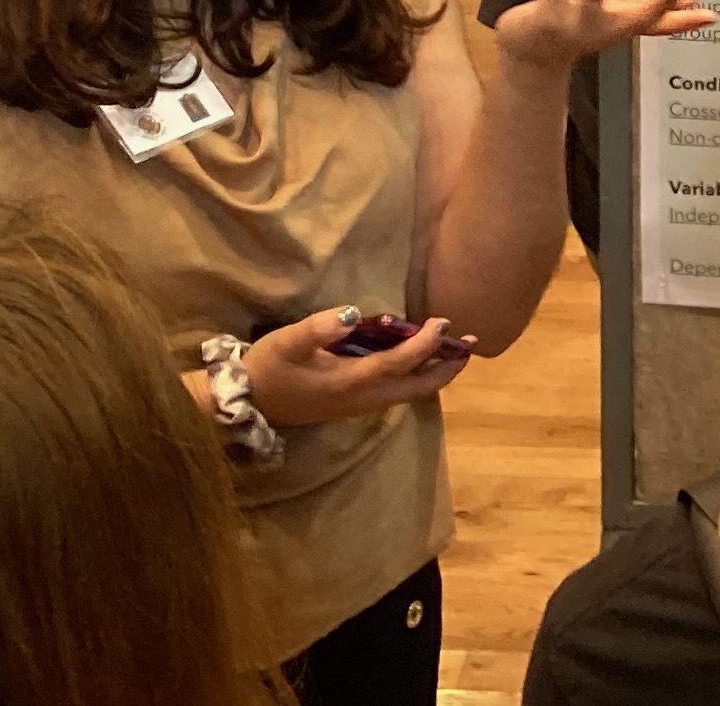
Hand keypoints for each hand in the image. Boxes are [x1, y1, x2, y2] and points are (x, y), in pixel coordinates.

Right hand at [244, 306, 469, 425]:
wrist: (249, 404)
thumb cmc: (268, 368)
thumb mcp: (287, 342)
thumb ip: (319, 327)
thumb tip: (353, 312)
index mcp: (350, 381)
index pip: (398, 363)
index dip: (425, 345)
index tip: (444, 323)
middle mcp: (363, 398)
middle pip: (417, 387)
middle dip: (446, 367)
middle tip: (470, 343)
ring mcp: (360, 405)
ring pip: (410, 393)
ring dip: (436, 373)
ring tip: (456, 351)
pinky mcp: (354, 405)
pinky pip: (397, 393)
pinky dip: (418, 377)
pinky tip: (420, 361)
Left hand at [493, 0, 713, 68]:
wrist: (531, 54)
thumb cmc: (578, 27)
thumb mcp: (617, 14)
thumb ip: (652, 6)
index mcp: (623, 26)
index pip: (659, 25)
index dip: (683, 22)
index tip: (708, 15)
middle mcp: (602, 29)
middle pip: (631, 20)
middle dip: (653, 9)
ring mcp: (574, 23)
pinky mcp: (546, 14)